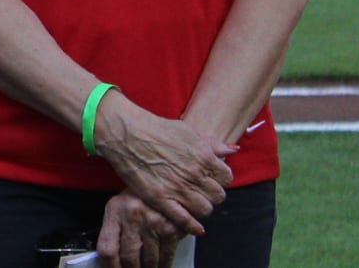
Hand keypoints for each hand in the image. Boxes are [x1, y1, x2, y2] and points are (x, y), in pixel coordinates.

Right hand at [92, 93, 233, 235]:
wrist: (126, 133)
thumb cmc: (155, 129)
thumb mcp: (188, 131)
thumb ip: (212, 144)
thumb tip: (232, 151)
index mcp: (204, 157)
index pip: (226, 179)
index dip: (219, 180)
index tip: (211, 181)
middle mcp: (194, 174)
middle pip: (218, 197)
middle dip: (211, 195)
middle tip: (200, 192)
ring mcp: (178, 188)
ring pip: (204, 210)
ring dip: (200, 208)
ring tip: (192, 203)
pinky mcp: (161, 199)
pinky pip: (184, 220)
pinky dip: (192, 227)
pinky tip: (194, 228)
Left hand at [96, 191, 185, 267]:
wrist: (165, 183)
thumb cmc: (138, 198)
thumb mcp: (119, 208)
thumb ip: (113, 231)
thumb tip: (110, 259)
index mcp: (115, 211)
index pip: (107, 248)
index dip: (110, 267)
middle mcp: (133, 216)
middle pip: (129, 258)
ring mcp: (154, 223)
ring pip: (149, 261)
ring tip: (145, 267)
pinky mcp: (171, 229)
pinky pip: (166, 257)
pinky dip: (163, 265)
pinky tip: (160, 265)